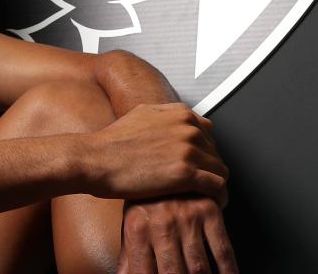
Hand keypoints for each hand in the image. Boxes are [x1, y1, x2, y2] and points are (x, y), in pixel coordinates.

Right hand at [90, 103, 228, 204]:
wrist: (97, 160)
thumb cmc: (114, 142)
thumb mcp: (143, 114)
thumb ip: (171, 115)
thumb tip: (194, 120)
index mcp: (181, 114)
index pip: (209, 136)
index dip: (202, 154)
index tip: (195, 167)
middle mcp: (188, 129)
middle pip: (215, 153)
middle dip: (207, 170)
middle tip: (196, 186)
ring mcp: (188, 150)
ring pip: (220, 170)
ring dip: (213, 185)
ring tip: (203, 198)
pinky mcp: (185, 174)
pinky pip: (217, 186)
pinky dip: (215, 197)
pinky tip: (205, 203)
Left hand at [116, 197, 237, 273]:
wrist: (155, 155)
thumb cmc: (143, 196)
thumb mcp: (130, 222)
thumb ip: (129, 255)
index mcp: (138, 228)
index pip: (144, 272)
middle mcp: (162, 223)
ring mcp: (187, 216)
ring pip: (198, 267)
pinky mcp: (208, 209)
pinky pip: (222, 248)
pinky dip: (228, 269)